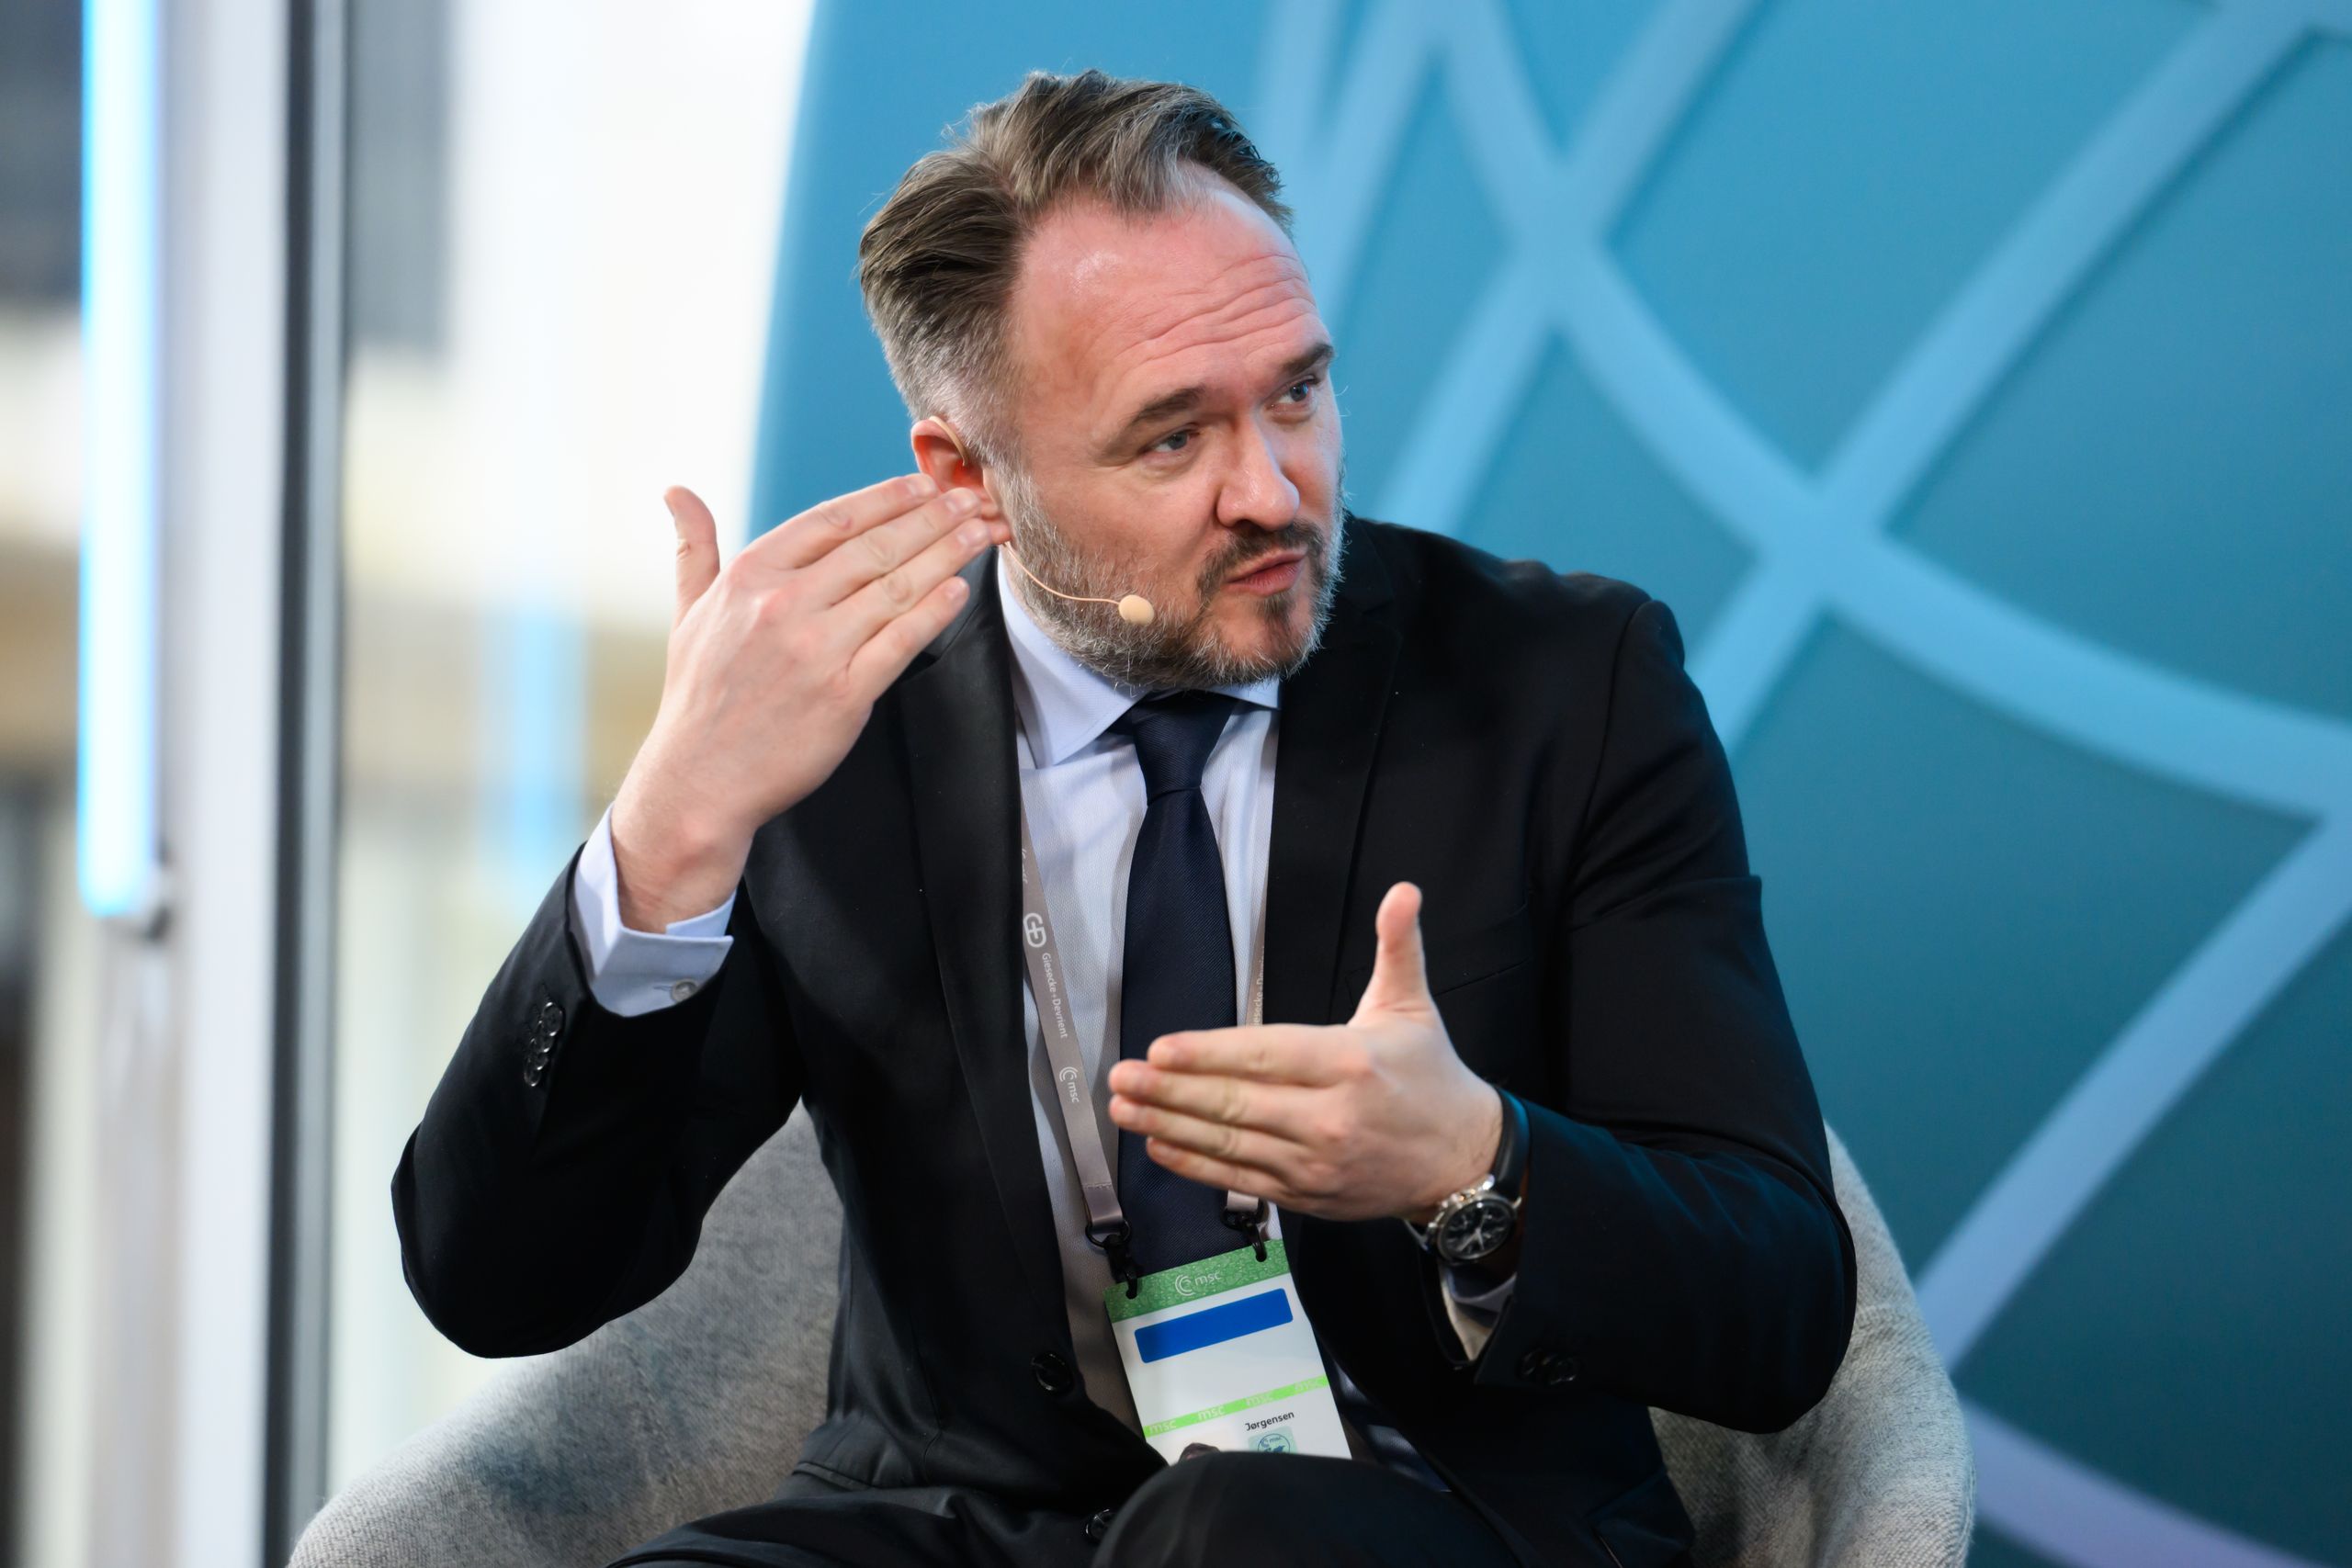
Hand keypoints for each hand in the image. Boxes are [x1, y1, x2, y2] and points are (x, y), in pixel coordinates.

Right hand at [609, 476, 1009, 927]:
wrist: (700, 780)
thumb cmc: (699, 697)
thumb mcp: (688, 612)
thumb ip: (695, 549)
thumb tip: (677, 492)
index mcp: (751, 576)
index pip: (832, 520)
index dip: (885, 497)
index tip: (924, 483)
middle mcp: (784, 604)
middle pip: (875, 547)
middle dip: (933, 516)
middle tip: (972, 497)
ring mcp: (816, 649)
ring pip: (897, 587)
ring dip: (947, 554)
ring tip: (981, 532)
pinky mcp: (844, 694)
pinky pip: (901, 641)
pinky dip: (934, 611)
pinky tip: (959, 589)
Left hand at [1105, 881, 1503, 1223]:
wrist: (1461, 1159)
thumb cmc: (1430, 1078)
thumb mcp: (1413, 1005)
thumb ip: (1397, 946)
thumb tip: (1404, 891)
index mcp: (1351, 1063)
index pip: (1266, 1056)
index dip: (1208, 1054)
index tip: (1160, 1049)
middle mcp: (1331, 1117)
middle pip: (1237, 1104)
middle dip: (1171, 1091)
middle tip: (1121, 1078)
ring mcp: (1316, 1162)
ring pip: (1232, 1145)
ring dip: (1170, 1127)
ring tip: (1124, 1109)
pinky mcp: (1307, 1194)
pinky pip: (1242, 1180)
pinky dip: (1197, 1166)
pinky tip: (1160, 1146)